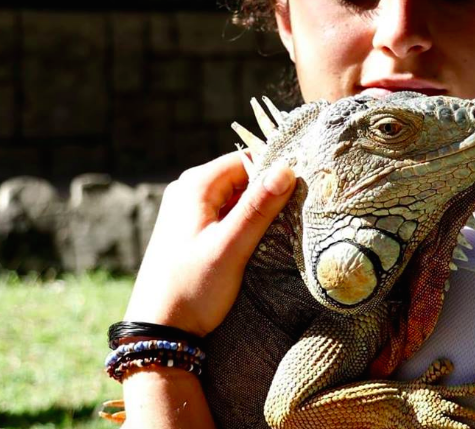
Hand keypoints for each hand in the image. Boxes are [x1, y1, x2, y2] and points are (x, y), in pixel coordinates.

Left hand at [124, 151, 294, 336]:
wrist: (158, 331)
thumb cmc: (192, 288)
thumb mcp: (231, 247)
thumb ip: (259, 207)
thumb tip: (286, 168)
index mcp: (195, 185)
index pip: (245, 159)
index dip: (273, 171)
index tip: (299, 189)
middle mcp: (187, 190)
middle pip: (241, 176)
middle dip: (268, 191)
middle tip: (295, 212)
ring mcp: (187, 210)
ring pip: (235, 195)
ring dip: (258, 208)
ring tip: (281, 228)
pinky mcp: (190, 229)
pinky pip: (225, 212)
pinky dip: (245, 221)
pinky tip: (260, 239)